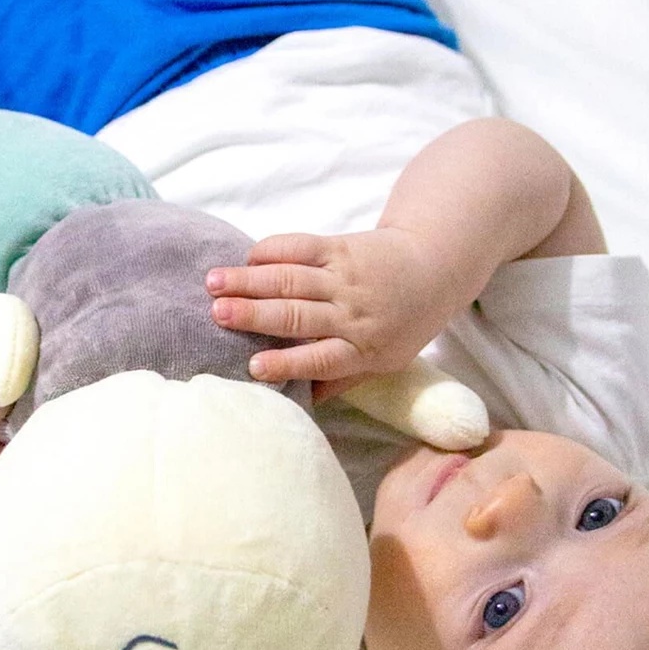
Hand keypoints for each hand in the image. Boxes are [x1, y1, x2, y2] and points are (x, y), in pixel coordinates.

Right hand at [207, 228, 474, 399]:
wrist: (434, 268)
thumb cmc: (403, 324)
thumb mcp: (382, 362)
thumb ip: (341, 379)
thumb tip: (300, 403)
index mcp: (362, 348)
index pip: (321, 359)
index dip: (287, 363)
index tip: (254, 367)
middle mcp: (353, 313)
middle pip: (298, 315)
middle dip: (255, 315)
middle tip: (217, 315)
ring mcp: (345, 277)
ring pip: (292, 278)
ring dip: (250, 279)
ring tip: (214, 282)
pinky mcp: (340, 247)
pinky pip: (302, 246)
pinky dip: (272, 249)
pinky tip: (246, 257)